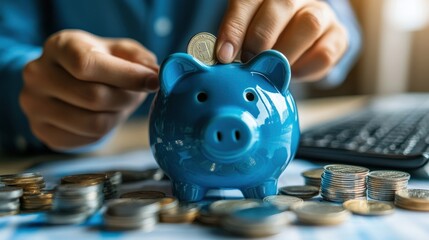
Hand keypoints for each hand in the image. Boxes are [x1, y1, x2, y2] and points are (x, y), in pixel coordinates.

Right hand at [20, 30, 158, 149]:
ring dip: (118, 116)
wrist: (65, 79)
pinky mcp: (42, 131)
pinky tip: (105, 115)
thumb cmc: (97, 61)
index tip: (153, 81)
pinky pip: (86, 139)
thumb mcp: (117, 50)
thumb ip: (138, 58)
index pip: (87, 64)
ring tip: (121, 104)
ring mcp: (36, 105)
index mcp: (58, 46)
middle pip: (93, 97)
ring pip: (92, 123)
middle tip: (138, 94)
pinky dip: (105, 130)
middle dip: (127, 98)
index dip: (126, 75)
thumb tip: (156, 74)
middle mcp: (38, 74)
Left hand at [216, 0, 347, 80]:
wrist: (303, 41)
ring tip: (272, 70)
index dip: (235, 28)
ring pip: (309, 24)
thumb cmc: (268, 36)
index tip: (224, 55)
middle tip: (249, 62)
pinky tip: (292, 73)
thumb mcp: (247, 33)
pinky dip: (305, 69)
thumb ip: (237, 40)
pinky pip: (324, 52)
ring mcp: (321, 13)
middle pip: (282, 6)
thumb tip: (222, 58)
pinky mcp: (338, 36)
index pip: (248, 1)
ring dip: (285, 53)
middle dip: (260, 39)